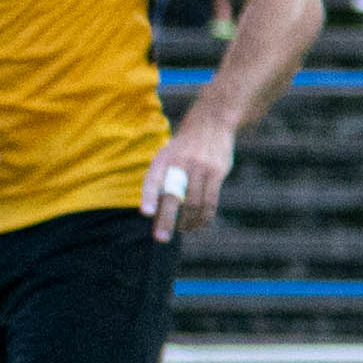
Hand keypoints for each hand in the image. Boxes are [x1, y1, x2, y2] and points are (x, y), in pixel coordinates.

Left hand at [142, 123, 233, 240]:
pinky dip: (204, 216)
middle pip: (173, 196)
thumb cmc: (183, 148)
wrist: (210, 124)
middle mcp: (179, 163)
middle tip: (161, 238)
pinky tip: (199, 224)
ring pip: (194, 203)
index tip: (146, 214)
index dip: (149, 198)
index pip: (153, 181)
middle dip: (166, 219)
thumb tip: (155, 213)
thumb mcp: (167, 155)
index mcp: (162, 160)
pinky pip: (210, 200)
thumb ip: (161, 179)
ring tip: (182, 230)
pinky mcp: (217, 172)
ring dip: (187, 221)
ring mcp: (200, 168)